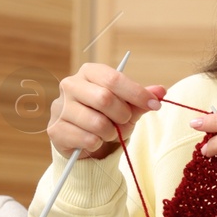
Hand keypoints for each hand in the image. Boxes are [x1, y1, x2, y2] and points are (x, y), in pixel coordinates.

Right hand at [48, 63, 166, 159]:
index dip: (137, 93)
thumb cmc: (109, 119)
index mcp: (89, 72)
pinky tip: (94, 141)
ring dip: (111, 133)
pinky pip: (86, 139)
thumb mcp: (129, 107)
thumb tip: (162, 90)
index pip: (113, 78)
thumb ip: (143, 98)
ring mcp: (59, 107)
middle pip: (104, 98)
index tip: (155, 105)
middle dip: (122, 115)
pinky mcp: (55, 129)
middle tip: (125, 122)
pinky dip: (98, 144)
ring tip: (108, 133)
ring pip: (96, 122)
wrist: (88, 144)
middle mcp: (70, 85)